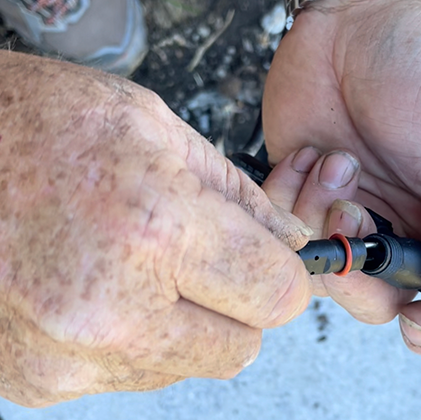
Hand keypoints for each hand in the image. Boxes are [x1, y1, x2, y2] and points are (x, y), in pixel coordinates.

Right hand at [0, 52, 312, 406]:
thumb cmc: (38, 125)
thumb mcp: (155, 127)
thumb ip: (238, 194)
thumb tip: (289, 241)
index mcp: (151, 228)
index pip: (276, 294)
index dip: (287, 276)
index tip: (277, 262)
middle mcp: (110, 309)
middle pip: (241, 346)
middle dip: (241, 306)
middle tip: (209, 261)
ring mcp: (68, 356)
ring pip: (187, 365)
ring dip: (186, 323)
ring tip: (141, 265)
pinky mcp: (40, 381)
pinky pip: (130, 373)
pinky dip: (136, 336)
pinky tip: (104, 285)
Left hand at [263, 0, 420, 355]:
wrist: (358, 20)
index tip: (416, 324)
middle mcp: (396, 228)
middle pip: (378, 300)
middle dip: (359, 269)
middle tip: (355, 209)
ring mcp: (345, 213)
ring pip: (323, 270)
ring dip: (322, 220)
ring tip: (335, 160)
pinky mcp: (299, 192)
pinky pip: (282, 229)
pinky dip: (289, 194)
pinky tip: (309, 154)